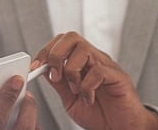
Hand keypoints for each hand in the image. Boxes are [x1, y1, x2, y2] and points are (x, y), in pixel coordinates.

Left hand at [32, 32, 157, 129]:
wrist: (122, 129)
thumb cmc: (100, 115)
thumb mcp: (71, 100)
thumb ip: (59, 84)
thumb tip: (43, 70)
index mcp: (82, 63)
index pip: (61, 42)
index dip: (46, 51)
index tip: (35, 67)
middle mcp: (94, 60)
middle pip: (71, 37)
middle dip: (56, 54)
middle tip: (55, 76)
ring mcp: (107, 66)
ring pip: (83, 49)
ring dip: (72, 71)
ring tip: (76, 90)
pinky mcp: (118, 77)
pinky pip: (98, 71)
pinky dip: (87, 86)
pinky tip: (89, 98)